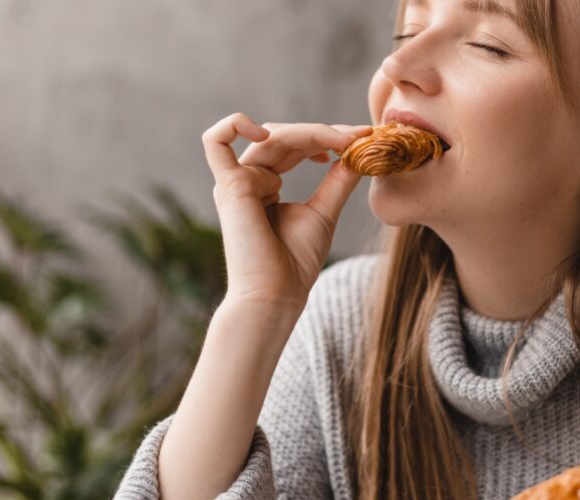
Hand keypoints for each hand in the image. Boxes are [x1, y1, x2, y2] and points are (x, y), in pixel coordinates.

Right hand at [201, 112, 371, 309]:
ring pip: (271, 135)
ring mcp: (236, 181)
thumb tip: (357, 153)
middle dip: (325, 132)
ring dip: (311, 133)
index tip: (362, 138)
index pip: (295, 145)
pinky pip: (216, 140)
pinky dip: (236, 123)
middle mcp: (248, 179)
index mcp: (266, 185)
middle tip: (360, 137)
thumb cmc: (295, 263)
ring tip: (343, 142)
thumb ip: (337, 180)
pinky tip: (269, 133)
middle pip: (285, 136)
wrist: (277, 295)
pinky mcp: (230, 186)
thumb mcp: (324, 212)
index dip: (327, 137)